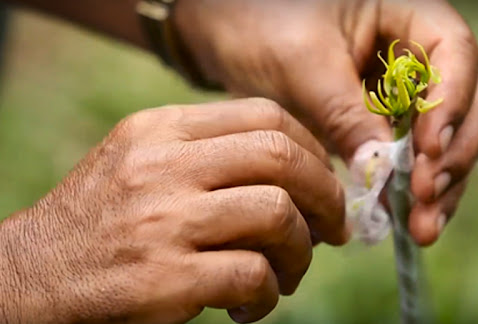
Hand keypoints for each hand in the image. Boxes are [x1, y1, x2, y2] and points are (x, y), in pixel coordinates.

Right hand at [0, 99, 345, 323]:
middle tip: (331, 228)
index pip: (264, 116)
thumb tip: (300, 170)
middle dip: (325, 195)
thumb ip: (210, 155)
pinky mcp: (164, 277)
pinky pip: (252, 275)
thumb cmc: (101, 221)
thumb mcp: (143, 163)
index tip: (325, 181)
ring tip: (285, 273)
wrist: (31, 277)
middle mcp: (162, 166)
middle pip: (281, 157)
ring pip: (277, 214)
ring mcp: (163, 220)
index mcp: (161, 130)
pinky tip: (247, 305)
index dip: (312, 149)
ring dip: (299, 251)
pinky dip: (266, 295)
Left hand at [174, 0, 477, 244]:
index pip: (456, 54)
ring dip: (443, 184)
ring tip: (424, 228)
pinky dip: (413, 189)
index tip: (428, 150)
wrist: (226, 31)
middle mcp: (417, 53)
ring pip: (448, 138)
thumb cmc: (260, 22)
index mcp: (407, 16)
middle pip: (468, 103)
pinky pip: (413, 158)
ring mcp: (405, 91)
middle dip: (455, 154)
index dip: (452, 103)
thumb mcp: (303, 64)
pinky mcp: (386, 123)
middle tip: (426, 197)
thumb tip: (382, 173)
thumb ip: (345, 113)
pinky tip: (407, 220)